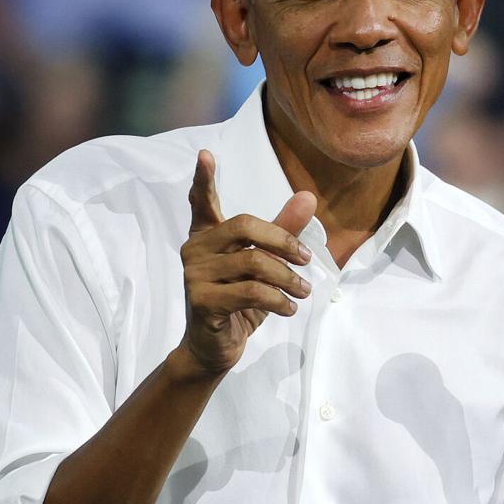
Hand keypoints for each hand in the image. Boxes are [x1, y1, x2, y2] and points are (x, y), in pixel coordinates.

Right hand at [178, 149, 316, 375]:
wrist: (214, 349)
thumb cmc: (239, 301)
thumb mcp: (265, 264)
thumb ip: (283, 231)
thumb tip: (308, 196)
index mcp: (206, 235)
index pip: (201, 202)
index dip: (203, 179)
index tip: (205, 154)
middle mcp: (195, 249)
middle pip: (243, 226)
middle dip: (283, 240)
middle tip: (307, 259)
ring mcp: (195, 275)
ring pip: (253, 262)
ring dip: (287, 278)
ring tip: (304, 290)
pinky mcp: (202, 301)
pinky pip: (249, 291)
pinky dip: (278, 300)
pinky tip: (289, 308)